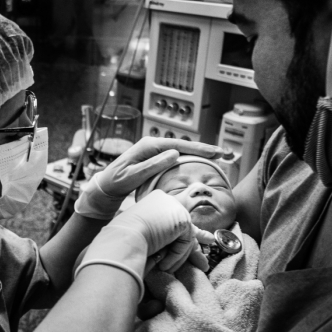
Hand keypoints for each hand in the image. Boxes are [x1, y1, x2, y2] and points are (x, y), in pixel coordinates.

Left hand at [75, 138, 221, 219]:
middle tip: (224, 154)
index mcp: (148, 146)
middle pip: (183, 145)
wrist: (106, 186)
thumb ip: (152, 165)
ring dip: (200, 153)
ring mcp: (154, 151)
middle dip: (205, 149)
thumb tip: (174, 153)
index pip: (178, 145)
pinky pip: (176, 157)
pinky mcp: (155, 158)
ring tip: (219, 157)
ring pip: (181, 151)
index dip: (198, 148)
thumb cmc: (116, 181)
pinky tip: (201, 162)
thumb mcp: (132, 175)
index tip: (214, 152)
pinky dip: (190, 158)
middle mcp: (153, 145)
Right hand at [112, 191, 213, 272]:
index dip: (187, 229)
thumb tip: (191, 241)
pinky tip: (163, 263)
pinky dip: (176, 256)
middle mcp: (166, 200)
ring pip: (185, 236)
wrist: (122, 240)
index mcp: (155, 202)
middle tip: (208, 250)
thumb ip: (167, 235)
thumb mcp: (147, 235)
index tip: (204, 238)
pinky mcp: (182, 219)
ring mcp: (175, 208)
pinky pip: (186, 243)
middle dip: (199, 238)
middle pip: (185, 224)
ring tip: (167, 268)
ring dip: (178, 256)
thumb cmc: (127, 241)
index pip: (175, 216)